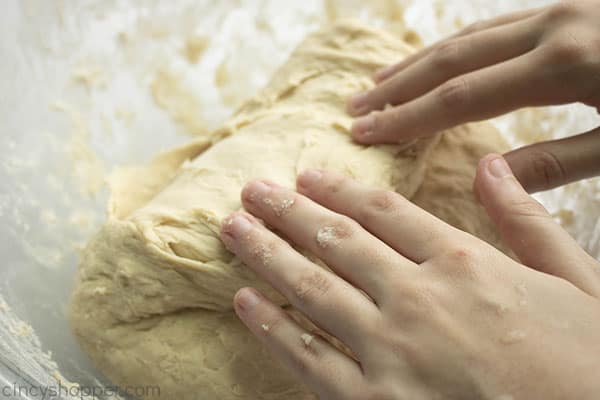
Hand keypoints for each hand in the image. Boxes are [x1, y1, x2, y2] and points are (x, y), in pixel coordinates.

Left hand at [220, 156, 599, 399]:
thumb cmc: (584, 362)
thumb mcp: (575, 279)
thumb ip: (525, 219)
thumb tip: (493, 165)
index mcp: (463, 263)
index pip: (383, 213)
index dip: (338, 190)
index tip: (307, 176)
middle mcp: (416, 298)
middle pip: (335, 241)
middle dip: (286, 211)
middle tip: (251, 190)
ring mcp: (389, 352)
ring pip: (311, 288)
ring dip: (265, 253)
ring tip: (233, 228)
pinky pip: (308, 358)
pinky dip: (272, 327)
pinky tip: (245, 301)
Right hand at [347, 1, 599, 192]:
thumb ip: (559, 161)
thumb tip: (487, 174)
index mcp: (565, 65)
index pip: (462, 96)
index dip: (407, 117)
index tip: (364, 134)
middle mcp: (551, 28)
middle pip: (453, 58)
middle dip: (397, 86)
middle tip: (354, 108)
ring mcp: (558, 11)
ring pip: (469, 36)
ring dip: (419, 61)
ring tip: (379, 82)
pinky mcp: (567, 8)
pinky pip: (495, 26)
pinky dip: (456, 45)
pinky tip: (437, 58)